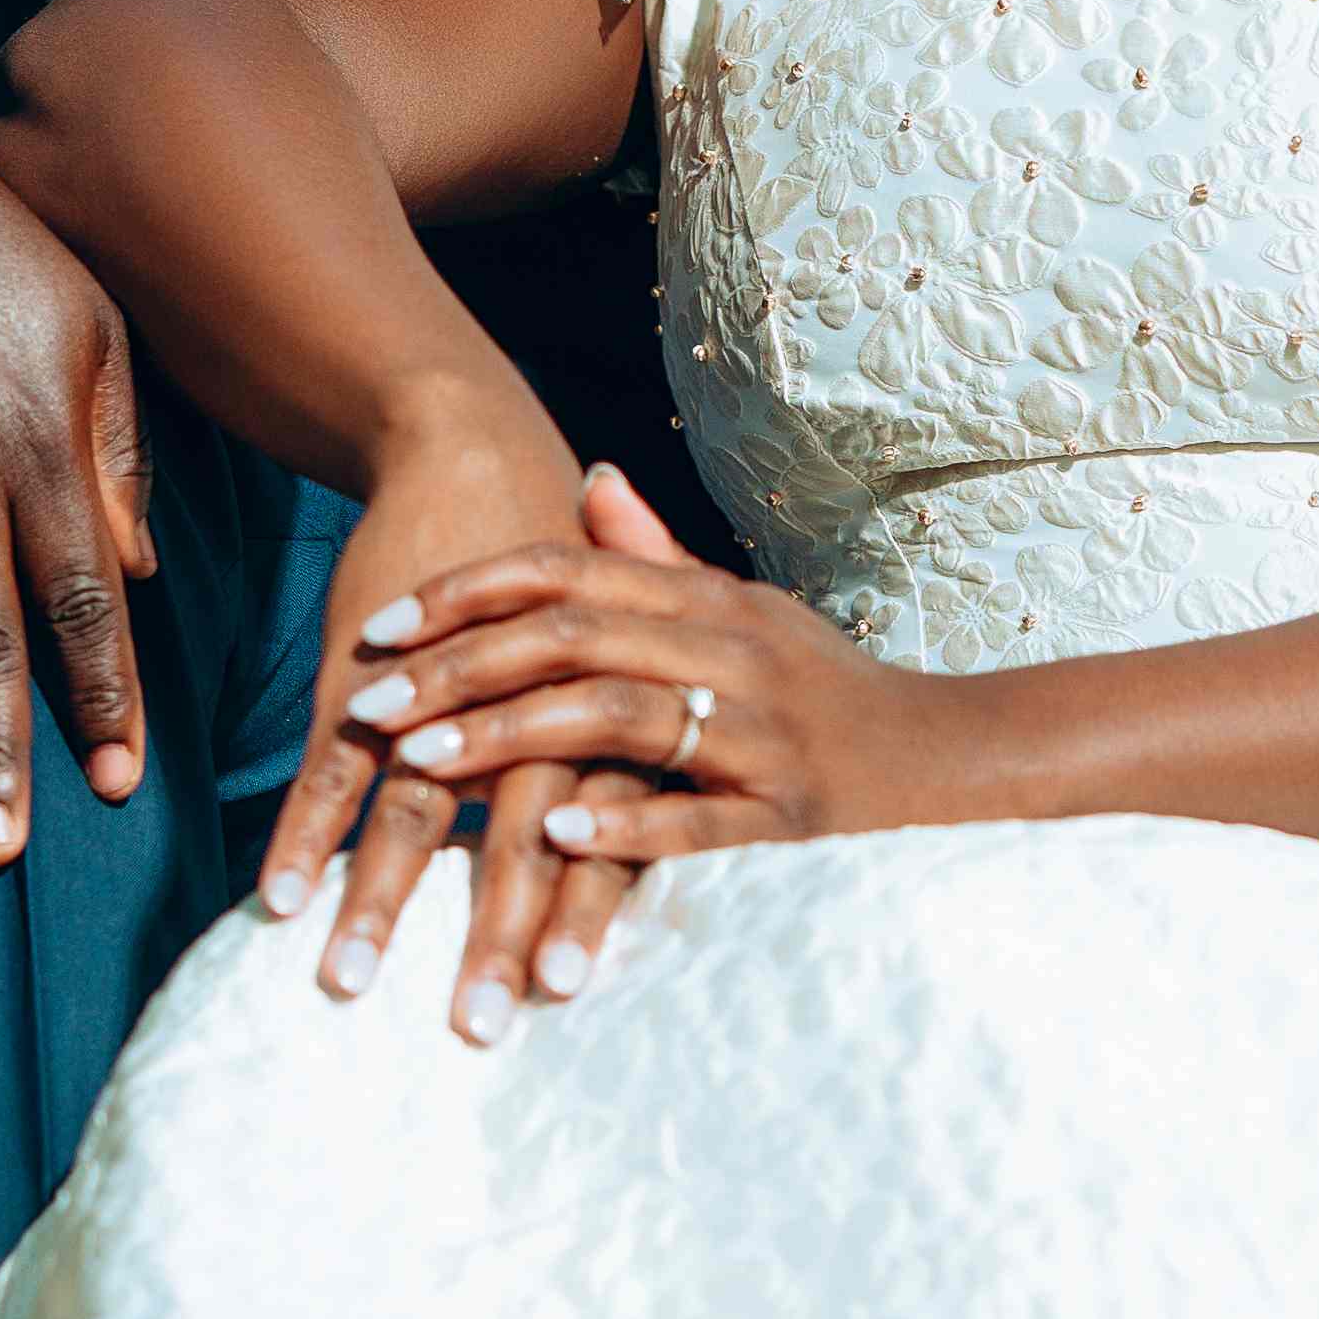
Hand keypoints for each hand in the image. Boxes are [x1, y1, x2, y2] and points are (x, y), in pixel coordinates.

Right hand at [250, 373, 616, 1018]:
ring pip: (413, 807)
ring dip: (379, 899)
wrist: (473, 453)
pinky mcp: (366, 674)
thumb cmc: (562, 586)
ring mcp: (438, 692)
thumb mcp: (616, 676)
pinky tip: (279, 898)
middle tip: (475, 1026)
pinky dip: (304, 831)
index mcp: (601, 717)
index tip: (565, 997)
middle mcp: (524, 710)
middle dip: (491, 932)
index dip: (583, 911)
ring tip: (351, 985)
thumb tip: (633, 882)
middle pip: (514, 835)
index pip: (601, 831)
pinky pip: (331, 763)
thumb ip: (628, 769)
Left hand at [311, 467, 984, 1030]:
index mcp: (706, 599)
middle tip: (370, 703)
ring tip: (422, 766)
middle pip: (575, 639)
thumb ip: (656, 556)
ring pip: (619, 719)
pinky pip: (699, 818)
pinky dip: (627, 825)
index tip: (381, 627)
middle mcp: (730, 650)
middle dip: (461, 669)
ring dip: (512, 740)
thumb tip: (588, 482)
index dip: (467, 592)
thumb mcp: (742, 607)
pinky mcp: (790, 813)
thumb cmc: (825, 684)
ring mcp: (761, 731)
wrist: (947, 756)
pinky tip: (557, 836)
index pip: (569, 572)